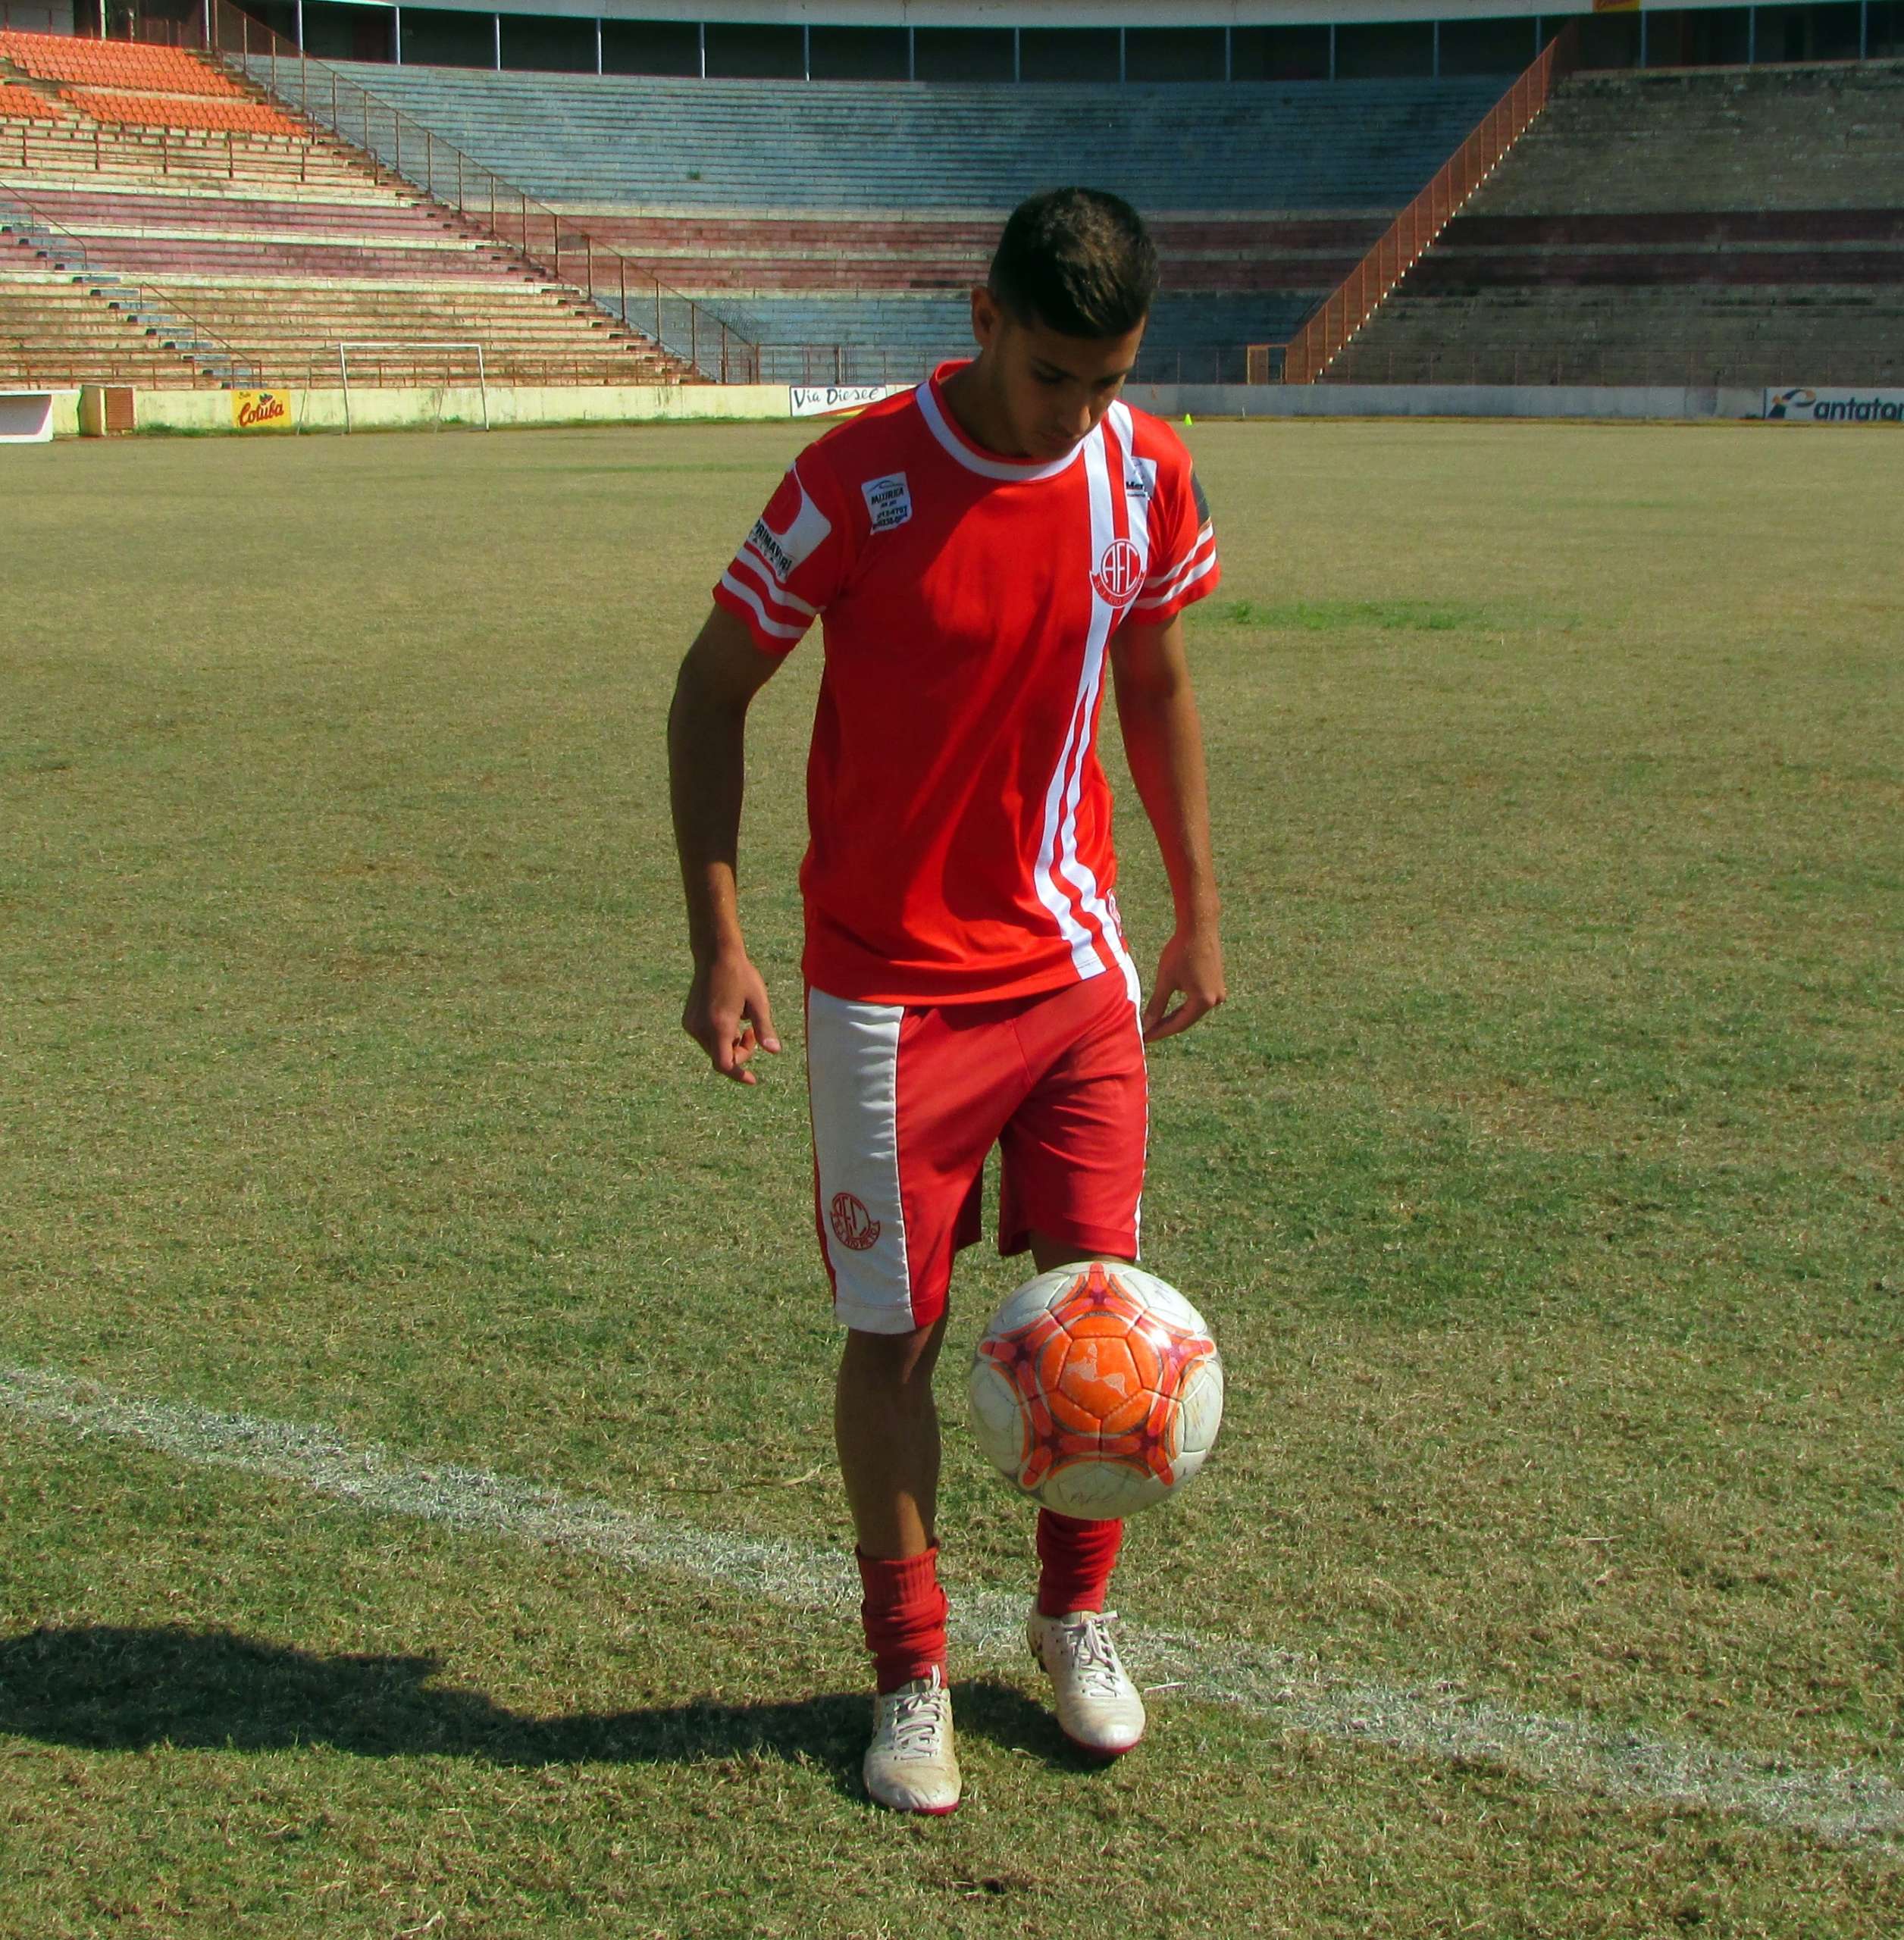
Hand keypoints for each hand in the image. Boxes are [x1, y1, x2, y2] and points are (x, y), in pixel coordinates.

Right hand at [682, 949, 780, 1084]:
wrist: (715, 955)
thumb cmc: (741, 976)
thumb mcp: (759, 1002)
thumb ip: (764, 1029)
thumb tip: (775, 1051)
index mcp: (719, 1026)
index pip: (725, 1065)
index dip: (739, 1074)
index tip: (753, 1080)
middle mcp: (700, 1028)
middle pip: (720, 1057)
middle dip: (739, 1052)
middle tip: (752, 1032)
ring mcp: (691, 1024)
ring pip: (713, 1048)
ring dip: (729, 1043)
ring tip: (742, 1019)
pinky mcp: (687, 1019)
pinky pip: (705, 1038)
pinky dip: (720, 1035)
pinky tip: (729, 1016)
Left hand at [1142, 922, 1225, 1042]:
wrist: (1199, 927)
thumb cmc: (1181, 951)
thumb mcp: (1166, 980)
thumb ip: (1157, 1005)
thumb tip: (1146, 1025)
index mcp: (1203, 1001)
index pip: (1179, 1024)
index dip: (1160, 1032)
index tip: (1145, 1039)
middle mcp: (1216, 1000)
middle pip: (1186, 1019)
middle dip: (1166, 1026)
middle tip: (1147, 1033)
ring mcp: (1218, 991)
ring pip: (1192, 1010)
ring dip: (1174, 1016)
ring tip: (1155, 1023)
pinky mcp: (1217, 982)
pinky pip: (1197, 1000)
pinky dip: (1183, 1006)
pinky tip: (1168, 1009)